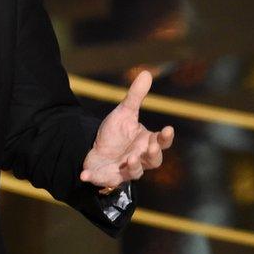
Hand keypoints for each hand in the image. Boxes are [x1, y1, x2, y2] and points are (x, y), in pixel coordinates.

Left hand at [80, 71, 174, 187]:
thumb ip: (135, 96)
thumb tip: (146, 73)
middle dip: (153, 154)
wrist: (96, 148)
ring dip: (133, 167)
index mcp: (146, 142)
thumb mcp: (124, 112)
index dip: (166, 138)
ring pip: (135, 173)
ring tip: (129, 159)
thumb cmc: (116, 133)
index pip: (162, 142)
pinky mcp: (109, 177)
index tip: (168, 128)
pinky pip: (104, 180)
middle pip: (154, 161)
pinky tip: (85, 175)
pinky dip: (95, 178)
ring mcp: (126, 170)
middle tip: (150, 147)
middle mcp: (140, 158)